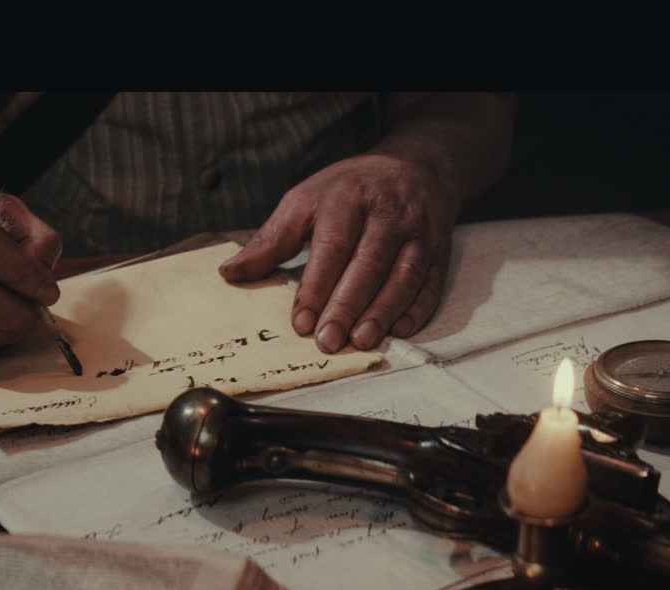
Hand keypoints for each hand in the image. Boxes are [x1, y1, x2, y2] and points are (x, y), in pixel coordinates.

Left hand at [218, 153, 454, 352]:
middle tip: (328, 341)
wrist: (417, 168)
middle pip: (369, 263)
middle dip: (348, 305)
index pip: (332, 245)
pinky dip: (417, 309)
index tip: (300, 322)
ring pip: (404, 275)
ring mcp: (418, 232)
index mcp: (348, 198)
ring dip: (383, 311)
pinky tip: (400, 331)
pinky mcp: (440, 250)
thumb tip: (230, 274)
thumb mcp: (305, 201)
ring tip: (362, 341)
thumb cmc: (349, 191)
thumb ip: (271, 240)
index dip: (316, 286)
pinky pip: (431, 283)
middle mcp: (387, 213)